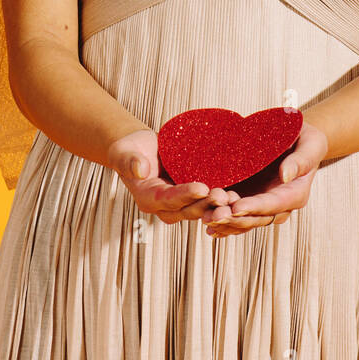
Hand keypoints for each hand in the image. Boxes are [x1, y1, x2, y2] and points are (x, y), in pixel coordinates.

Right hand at [108, 129, 239, 224]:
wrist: (139, 149)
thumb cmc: (129, 149)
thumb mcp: (124, 152)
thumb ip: (130, 161)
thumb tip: (140, 169)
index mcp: (147, 199)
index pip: (167, 199)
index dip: (184, 195)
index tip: (202, 188)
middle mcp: (163, 207)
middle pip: (186, 210)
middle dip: (205, 204)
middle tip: (223, 196)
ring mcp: (177, 204)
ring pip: (198, 209)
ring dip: (215, 205)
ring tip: (231, 197)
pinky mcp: (189, 197)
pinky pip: (204, 201)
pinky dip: (217, 200)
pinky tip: (233, 193)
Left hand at [204, 122, 328, 236]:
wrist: (297, 139)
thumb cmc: (306, 138)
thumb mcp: (310, 143)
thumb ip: (301, 160)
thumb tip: (286, 175)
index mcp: (295, 194)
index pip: (273, 204)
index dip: (254, 207)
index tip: (236, 207)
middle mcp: (279, 205)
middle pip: (256, 218)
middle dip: (234, 218)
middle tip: (213, 216)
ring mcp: (263, 204)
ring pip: (244, 220)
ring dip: (225, 222)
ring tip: (206, 218)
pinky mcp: (251, 199)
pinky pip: (238, 215)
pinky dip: (224, 221)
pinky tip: (206, 223)